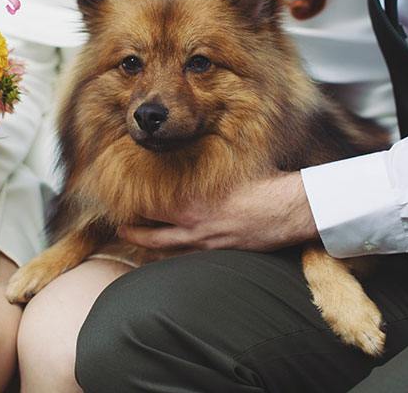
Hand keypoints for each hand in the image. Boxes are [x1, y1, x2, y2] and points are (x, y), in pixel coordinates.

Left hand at [118, 171, 318, 251]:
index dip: (134, 202)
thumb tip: (191, 150)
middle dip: (133, 231)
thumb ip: (206, 166)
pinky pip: (190, 257)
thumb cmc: (263, 183)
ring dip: (150, 246)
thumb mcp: (228, 169)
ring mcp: (207, 244)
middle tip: (119, 227)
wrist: (288, 209)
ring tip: (137, 243)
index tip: (123, 196)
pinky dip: (176, 254)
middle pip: (153, 233)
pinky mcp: (221, 253)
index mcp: (193, 202)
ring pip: (168, 250)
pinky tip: (171, 253)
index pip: (152, 204)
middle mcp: (195, 226)